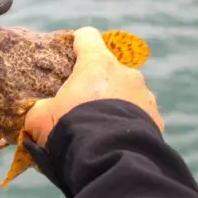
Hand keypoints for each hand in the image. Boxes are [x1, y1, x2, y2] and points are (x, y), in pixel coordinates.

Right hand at [25, 27, 163, 145]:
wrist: (110, 160)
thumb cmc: (71, 129)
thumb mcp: (40, 118)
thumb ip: (40, 109)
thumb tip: (40, 112)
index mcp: (98, 64)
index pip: (87, 36)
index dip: (76, 44)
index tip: (70, 55)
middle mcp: (126, 74)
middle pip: (109, 69)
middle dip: (96, 85)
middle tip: (81, 106)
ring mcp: (145, 96)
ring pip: (127, 94)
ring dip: (115, 105)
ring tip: (101, 130)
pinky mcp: (157, 120)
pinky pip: (140, 118)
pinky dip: (128, 126)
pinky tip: (116, 143)